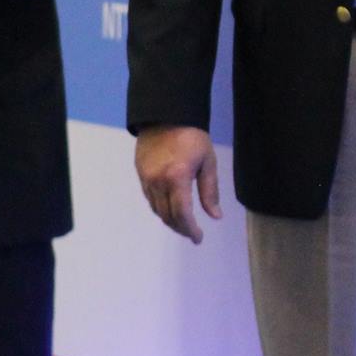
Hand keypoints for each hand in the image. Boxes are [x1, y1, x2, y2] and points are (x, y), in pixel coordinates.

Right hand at [135, 125, 220, 243]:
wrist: (164, 117)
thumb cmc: (193, 138)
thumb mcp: (208, 162)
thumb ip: (210, 191)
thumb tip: (215, 216)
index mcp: (177, 178)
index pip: (182, 213)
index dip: (190, 230)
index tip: (199, 238)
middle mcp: (158, 182)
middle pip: (167, 215)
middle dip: (181, 228)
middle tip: (193, 234)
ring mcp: (146, 179)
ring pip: (157, 210)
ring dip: (170, 221)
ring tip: (184, 225)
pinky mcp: (140, 175)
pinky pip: (150, 199)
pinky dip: (161, 209)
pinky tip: (171, 210)